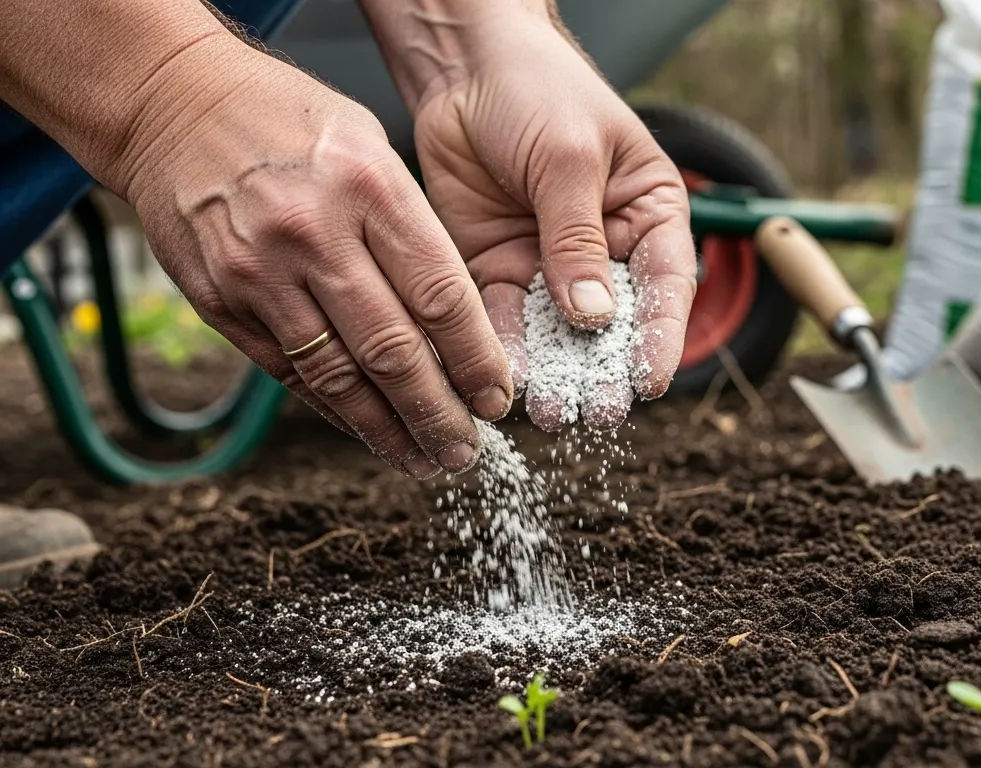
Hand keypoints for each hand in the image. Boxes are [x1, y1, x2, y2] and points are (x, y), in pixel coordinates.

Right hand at [117, 43, 511, 477]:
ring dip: (386, 428)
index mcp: (371, 187)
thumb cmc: (288, 119)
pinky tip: (366, 430)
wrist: (172, 99)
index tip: (498, 399)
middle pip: (392, 348)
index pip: (440, 296)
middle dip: (437, 411)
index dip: (475, 359)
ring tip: (423, 458)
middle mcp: (315, 233)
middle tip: (466, 451)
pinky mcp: (220, 298)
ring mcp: (260, 271)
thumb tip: (460, 319)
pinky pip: (288, 371)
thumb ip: (412, 226)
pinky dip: (332, 407)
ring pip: (337, 374)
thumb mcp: (370, 145)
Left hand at [408, 7, 695, 430]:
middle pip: (611, 322)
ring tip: (551, 411)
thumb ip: (577, 239)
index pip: (663, 286)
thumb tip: (594, 317)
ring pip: (557, 330)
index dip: (660, 338)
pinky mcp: (498, 267)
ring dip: (555, 370)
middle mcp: (604, 247)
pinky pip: (503, 318)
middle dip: (604, 368)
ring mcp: (549, 261)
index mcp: (648, 214)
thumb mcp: (569, 160)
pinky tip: (503, 379)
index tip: (652, 383)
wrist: (463, 64)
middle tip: (597, 412)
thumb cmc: (539, 89)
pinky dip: (503, 349)